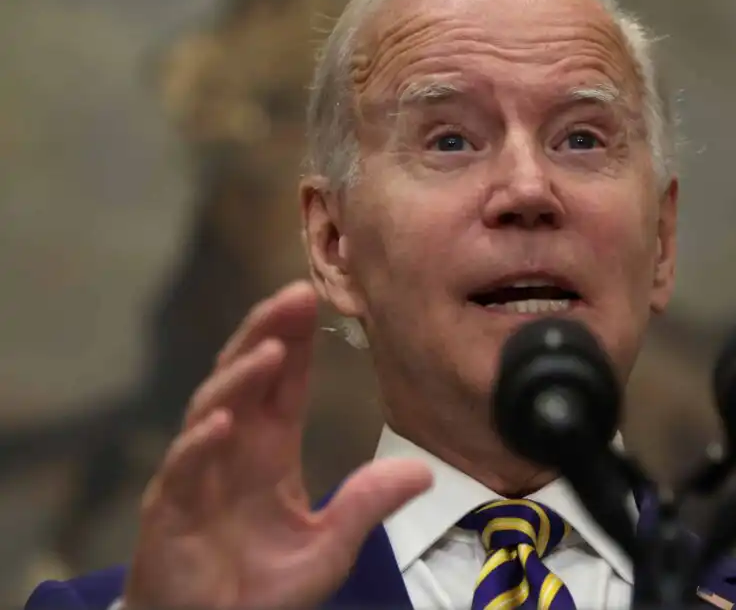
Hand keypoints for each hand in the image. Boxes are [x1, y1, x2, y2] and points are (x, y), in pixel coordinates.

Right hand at [124, 281, 431, 608]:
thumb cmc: (262, 589)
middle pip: (246, 377)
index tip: (311, 298)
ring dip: (241, 379)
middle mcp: (232, 449)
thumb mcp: (330, 547)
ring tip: (270, 349)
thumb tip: (423, 472)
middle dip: (267, 334)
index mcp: (269, 449)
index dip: (296, 340)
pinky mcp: (171, 511)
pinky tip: (222, 423)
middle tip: (293, 296)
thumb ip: (367, 506)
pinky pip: (184, 470)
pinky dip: (201, 445)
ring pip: (214, 410)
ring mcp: (199, 474)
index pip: (284, 383)